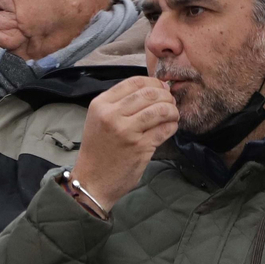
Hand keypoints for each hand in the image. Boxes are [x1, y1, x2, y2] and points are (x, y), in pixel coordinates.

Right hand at [74, 77, 178, 206]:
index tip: (161, 89)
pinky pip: (165, 129)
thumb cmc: (98, 150)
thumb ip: (120, 104)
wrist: (92, 181)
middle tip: (170, 103)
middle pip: (149, 93)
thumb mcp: (99, 120)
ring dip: (172, 110)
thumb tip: (154, 89)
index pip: (134, 82)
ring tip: (172, 116)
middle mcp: (111, 115)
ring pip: (160, 109)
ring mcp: (126, 131)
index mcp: (100, 105)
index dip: (153, 83)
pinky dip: (172, 126)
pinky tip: (169, 128)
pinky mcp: (140, 147)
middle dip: (166, 96)